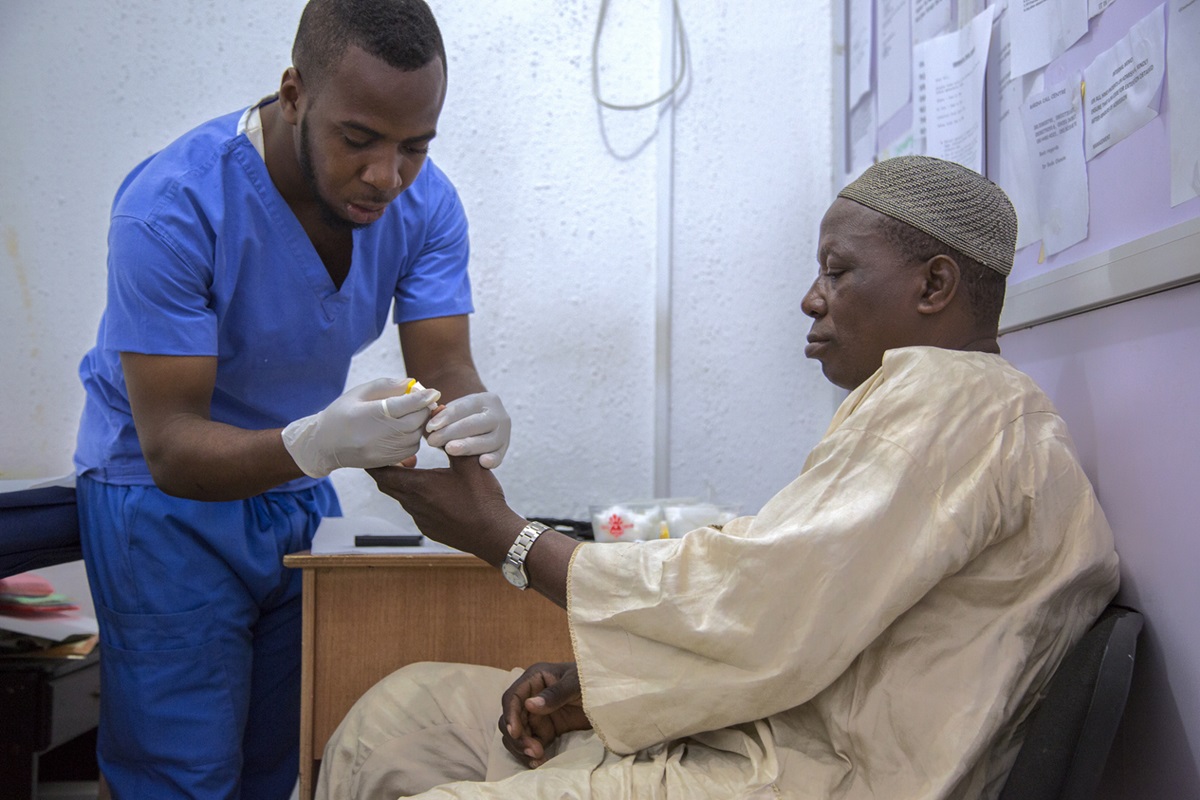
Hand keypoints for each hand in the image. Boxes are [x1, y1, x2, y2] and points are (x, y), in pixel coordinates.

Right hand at [282, 378, 440, 477]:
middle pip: (416, 421)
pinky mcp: (387, 461)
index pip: (407, 404)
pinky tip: (404, 430)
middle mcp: (380, 434)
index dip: (423, 397)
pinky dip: (414, 438)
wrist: (324, 445)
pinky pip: (412, 449)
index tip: (434, 392)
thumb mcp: (359, 393)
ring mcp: (384, 450)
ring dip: (419, 425)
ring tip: (410, 415)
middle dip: (423, 410)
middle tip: (422, 402)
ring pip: (417, 436)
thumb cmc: (341, 413)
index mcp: (372, 413)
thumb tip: (412, 383)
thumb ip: (386, 386)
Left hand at [368, 455, 523, 561]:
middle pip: (387, 484)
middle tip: (406, 456)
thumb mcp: (470, 464)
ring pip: (402, 497)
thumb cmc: (482, 499)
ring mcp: (420, 519)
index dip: (376, 461)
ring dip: (405, 483)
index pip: (381, 473)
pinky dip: (418, 497)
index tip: (381, 450)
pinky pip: (415, 510)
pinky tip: (437, 492)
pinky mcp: (429, 528)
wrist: (493, 534)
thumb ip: (451, 441)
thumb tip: (439, 420)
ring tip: (422, 470)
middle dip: (389, 468)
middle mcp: (414, 504)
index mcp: (419, 486)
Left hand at [425, 391, 510, 467]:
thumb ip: (441, 416)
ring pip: (487, 440)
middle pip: (475, 424)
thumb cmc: (462, 419)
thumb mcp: (453, 412)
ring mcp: (504, 433)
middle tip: (433, 441)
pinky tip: (482, 462)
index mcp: (485, 400)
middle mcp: (498, 415)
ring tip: (448, 449)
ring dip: (467, 445)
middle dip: (452, 432)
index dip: (446, 417)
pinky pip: (499, 456)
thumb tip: (430, 423)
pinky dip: (492, 459)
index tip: (430, 427)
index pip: (464, 407)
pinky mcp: (504, 450)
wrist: (483, 426)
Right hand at [498, 662, 590, 767]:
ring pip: (517, 734)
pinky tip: (539, 762)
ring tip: (537, 759)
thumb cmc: (594, 680)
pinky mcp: (545, 730)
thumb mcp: (577, 684)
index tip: (516, 732)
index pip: (512, 697)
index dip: (510, 715)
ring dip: (522, 748)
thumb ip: (555, 694)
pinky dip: (531, 753)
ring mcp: (537, 714)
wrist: (611, 695)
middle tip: (534, 751)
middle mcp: (531, 696)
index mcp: (535, 678)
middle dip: (518, 737)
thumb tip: (529, 705)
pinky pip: (530, 743)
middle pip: (511, 719)